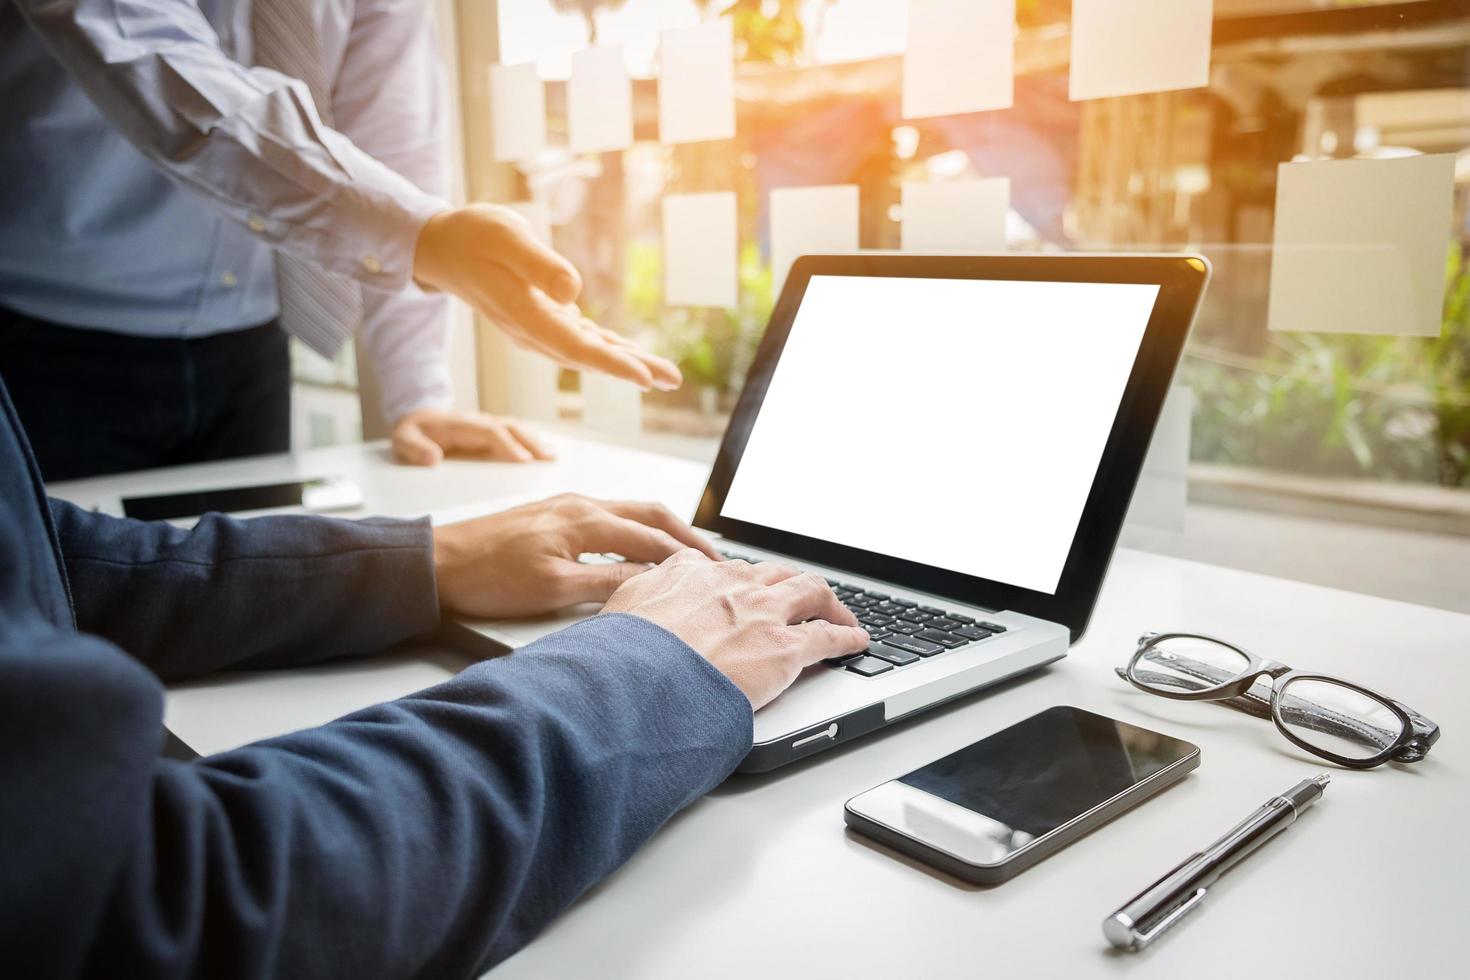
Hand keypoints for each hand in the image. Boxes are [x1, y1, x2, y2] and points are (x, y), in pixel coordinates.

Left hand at [392, 408, 553, 465]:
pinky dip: (529, 441)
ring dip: (534, 440)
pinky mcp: (488, 433)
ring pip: (515, 429)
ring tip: (552, 456)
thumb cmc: (411, 431)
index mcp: (460, 424)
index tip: (524, 460)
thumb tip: (434, 458)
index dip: (508, 444)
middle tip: (549, 458)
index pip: (490, 432)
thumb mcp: (402, 439)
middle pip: (510, 427)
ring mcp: (485, 426)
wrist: (413, 418)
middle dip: (531, 442)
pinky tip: (542, 452)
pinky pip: (513, 434)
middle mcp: (477, 422)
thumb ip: (414, 448)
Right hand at [413, 204, 680, 390]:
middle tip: (673, 379)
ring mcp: (536, 329)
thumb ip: (538, 265)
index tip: (645, 377)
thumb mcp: (507, 238)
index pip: (576, 347)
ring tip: (663, 373)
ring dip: (624, 361)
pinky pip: (579, 340)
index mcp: (525, 316)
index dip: (613, 364)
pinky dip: (606, 348)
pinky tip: (627, 353)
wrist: (443, 248)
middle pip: (589, 356)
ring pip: (587, 351)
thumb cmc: (474, 236)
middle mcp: (532, 332)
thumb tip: (574, 294)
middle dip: (633, 368)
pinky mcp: (541, 319)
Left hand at [432, 494, 719, 618]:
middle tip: (715, 557)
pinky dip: (637, 529)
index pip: (652, 536)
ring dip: (663, 529)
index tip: (713, 571)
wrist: (438, 563)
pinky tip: (639, 547)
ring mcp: (568, 506)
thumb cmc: (488, 576)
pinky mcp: (554, 515)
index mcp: (586, 520)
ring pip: (631, 511)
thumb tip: (650, 580)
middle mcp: (582, 504)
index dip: (686, 555)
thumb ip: (607, 582)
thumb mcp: (553, 589)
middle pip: (650, 513)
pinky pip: (611, 516)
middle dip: (686, 534)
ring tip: (687, 552)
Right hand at [601, 551, 868, 708]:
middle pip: (776, 574)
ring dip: (829, 602)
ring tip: (839, 613)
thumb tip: (637, 600)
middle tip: (804, 597)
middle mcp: (732, 584)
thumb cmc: (622, 655)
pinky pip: (828, 636)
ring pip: (811, 592)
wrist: (637, 680)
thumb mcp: (619, 609)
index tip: (749, 589)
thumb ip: (638, 596)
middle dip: (794, 584)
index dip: (744, 581)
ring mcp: (761, 613)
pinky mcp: (784, 647)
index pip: (728, 568)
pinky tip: (857, 642)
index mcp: (690, 572)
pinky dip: (848, 637)